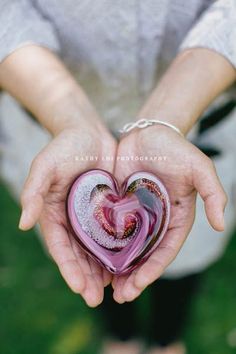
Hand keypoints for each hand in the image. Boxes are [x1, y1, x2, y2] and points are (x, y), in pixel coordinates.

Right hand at [19, 125, 116, 306]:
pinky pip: (112, 234)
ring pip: (95, 250)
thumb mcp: (46, 164)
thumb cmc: (65, 146)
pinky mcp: (107, 210)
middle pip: (77, 254)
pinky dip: (116, 251)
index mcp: (54, 212)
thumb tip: (22, 224)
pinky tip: (125, 265)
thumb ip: (33, 191)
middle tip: (96, 299)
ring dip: (101, 271)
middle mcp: (71, 218)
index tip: (78, 288)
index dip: (68, 268)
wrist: (88, 132)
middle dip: (85, 277)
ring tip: (112, 290)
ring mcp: (90, 216)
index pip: (59, 246)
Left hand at [112, 125, 226, 302]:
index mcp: (175, 218)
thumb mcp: (199, 167)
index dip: (153, 269)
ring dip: (117, 268)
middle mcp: (156, 221)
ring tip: (104, 286)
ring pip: (126, 248)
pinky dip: (103, 246)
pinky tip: (92, 258)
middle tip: (120, 296)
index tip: (138, 285)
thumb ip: (213, 193)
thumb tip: (221, 225)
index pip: (165, 250)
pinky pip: (109, 229)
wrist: (150, 132)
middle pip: (144, 255)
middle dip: (134, 277)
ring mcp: (136, 215)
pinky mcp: (118, 206)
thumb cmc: (176, 148)